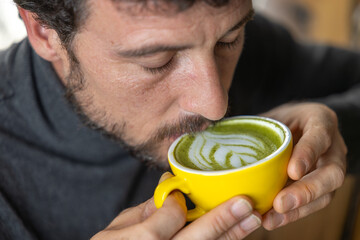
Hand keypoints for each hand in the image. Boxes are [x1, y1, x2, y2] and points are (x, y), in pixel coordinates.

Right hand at [91, 172, 261, 239]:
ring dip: (231, 235)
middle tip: (246, 202)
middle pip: (196, 237)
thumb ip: (143, 211)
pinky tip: (236, 233)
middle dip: (221, 218)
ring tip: (252, 219)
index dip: (177, 202)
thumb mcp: (113, 233)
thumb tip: (169, 186)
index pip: (170, 216)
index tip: (179, 193)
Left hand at [260, 102, 346, 229]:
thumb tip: (214, 133)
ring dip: (299, 209)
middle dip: (307, 191)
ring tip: (273, 217)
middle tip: (281, 203)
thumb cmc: (281, 120)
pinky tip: (273, 219)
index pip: (319, 136)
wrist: (295, 127)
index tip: (292, 171)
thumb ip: (255, 126)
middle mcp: (332, 147)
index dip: (307, 154)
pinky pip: (313, 204)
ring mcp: (329, 169)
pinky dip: (293, 213)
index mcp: (320, 120)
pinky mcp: (321, 187)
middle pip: (331, 173)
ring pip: (326, 194)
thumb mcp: (271, 116)